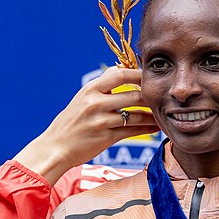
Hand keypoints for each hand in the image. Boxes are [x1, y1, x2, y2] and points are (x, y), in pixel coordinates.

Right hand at [15, 67, 158, 184]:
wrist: (55, 147)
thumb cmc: (71, 122)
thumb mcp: (82, 98)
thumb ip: (101, 87)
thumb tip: (123, 71)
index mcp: (90, 89)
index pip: (120, 74)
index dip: (138, 74)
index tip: (150, 77)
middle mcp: (95, 103)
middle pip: (133, 95)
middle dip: (150, 97)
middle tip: (162, 98)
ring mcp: (101, 120)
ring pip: (135, 114)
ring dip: (152, 115)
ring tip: (163, 114)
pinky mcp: (105, 137)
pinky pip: (132, 131)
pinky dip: (146, 129)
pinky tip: (155, 128)